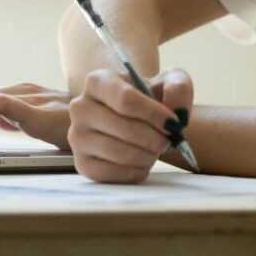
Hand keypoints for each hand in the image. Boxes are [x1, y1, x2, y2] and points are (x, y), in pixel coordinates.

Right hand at [68, 67, 193, 182]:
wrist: (134, 118)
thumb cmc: (151, 98)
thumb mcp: (169, 82)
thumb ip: (179, 88)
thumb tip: (176, 112)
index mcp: (98, 81)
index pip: (127, 100)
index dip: (155, 115)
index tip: (174, 123)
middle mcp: (80, 107)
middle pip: (125, 128)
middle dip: (155, 138)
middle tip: (169, 140)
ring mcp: (77, 137)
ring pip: (120, 153)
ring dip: (148, 155)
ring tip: (156, 149)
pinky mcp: (82, 163)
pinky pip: (113, 174)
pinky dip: (136, 171)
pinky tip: (144, 161)